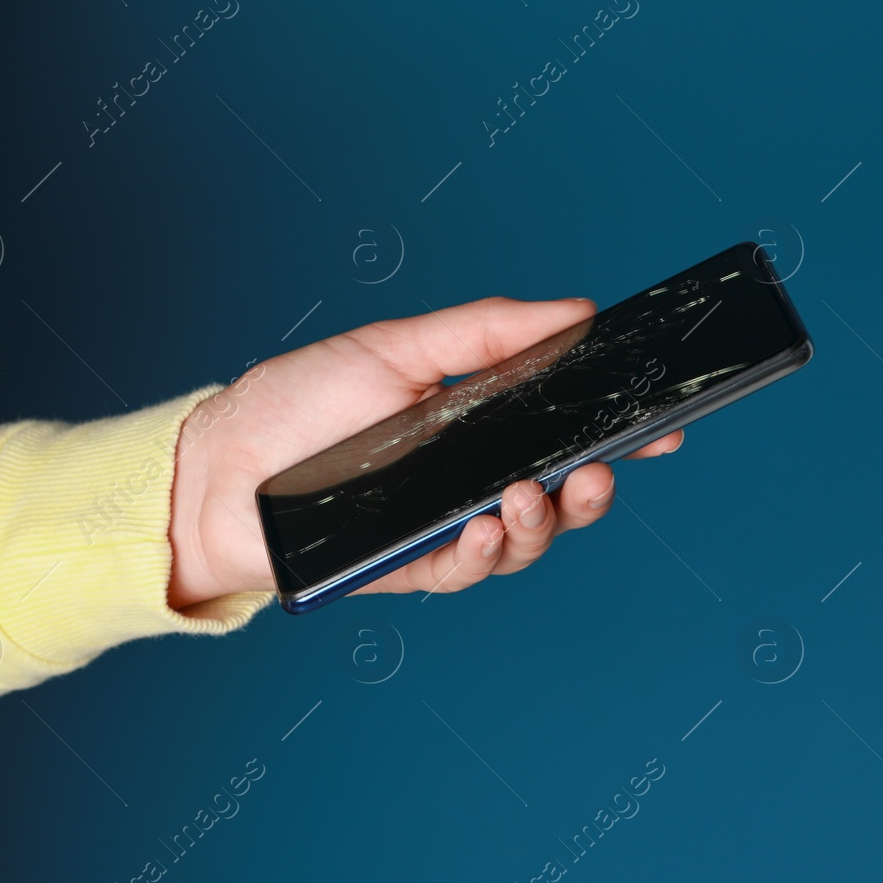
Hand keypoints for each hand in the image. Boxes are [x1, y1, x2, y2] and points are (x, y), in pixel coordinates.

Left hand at [167, 297, 682, 607]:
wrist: (216, 467)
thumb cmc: (296, 403)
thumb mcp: (393, 348)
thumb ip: (485, 332)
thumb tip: (575, 309)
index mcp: (472, 424)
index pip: (561, 431)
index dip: (617, 432)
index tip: (665, 426)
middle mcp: (464, 481)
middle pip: (556, 497)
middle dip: (592, 489)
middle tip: (600, 471)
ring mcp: (437, 528)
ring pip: (521, 543)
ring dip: (543, 524)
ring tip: (536, 494)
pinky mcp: (404, 569)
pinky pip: (463, 572)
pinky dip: (484, 554)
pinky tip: (487, 530)